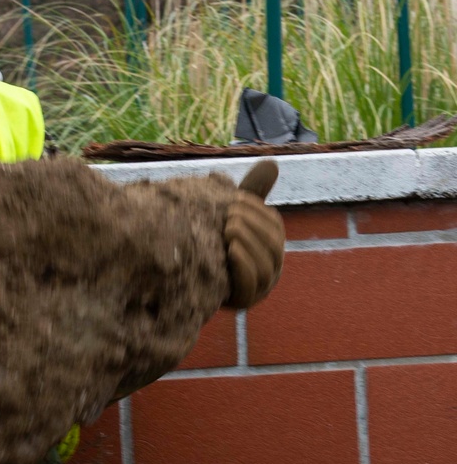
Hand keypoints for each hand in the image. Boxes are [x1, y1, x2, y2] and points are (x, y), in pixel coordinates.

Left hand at [224, 159, 284, 308]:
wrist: (188, 280)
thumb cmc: (214, 242)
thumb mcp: (232, 216)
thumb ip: (252, 194)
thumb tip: (272, 163)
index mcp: (270, 245)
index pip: (274, 226)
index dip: (258, 211)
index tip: (237, 199)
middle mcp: (271, 267)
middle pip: (273, 245)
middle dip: (253, 226)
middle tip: (229, 214)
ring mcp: (259, 287)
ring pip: (265, 264)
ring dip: (248, 243)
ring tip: (228, 228)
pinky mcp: (244, 300)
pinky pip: (251, 284)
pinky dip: (243, 265)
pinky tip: (230, 249)